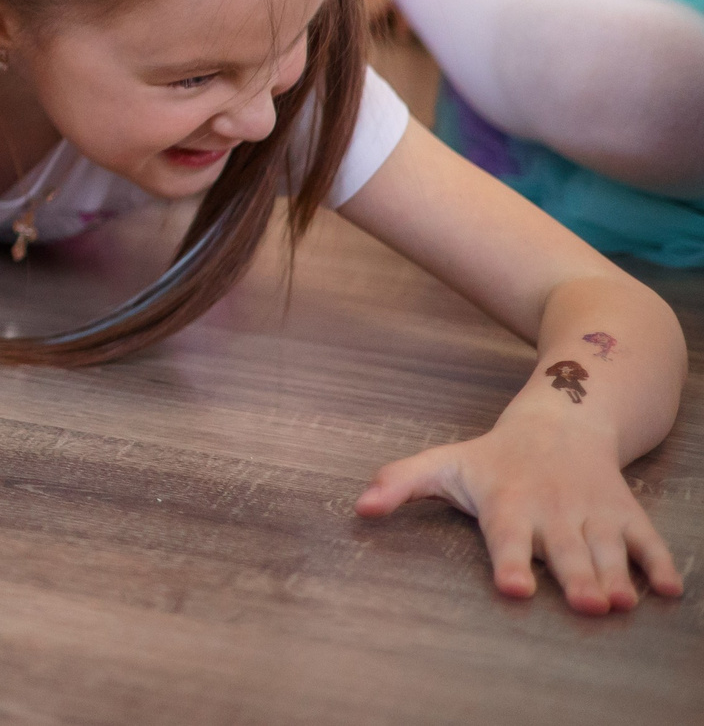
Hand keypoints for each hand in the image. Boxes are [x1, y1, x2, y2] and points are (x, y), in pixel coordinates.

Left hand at [357, 413, 684, 613]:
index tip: (514, 588)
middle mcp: (553, 511)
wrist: (560, 422)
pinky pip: (648, 540)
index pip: (507, 537)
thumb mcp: (442, 463)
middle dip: (576, 578)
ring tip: (621, 605)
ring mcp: (593, 513)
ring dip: (617, 578)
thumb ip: (400, 483)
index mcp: (507, 504)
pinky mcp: (626, 514)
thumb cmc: (493, 457)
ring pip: (608, 550)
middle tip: (586, 606)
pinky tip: (669, 590)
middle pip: (566, 551)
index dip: (510, 562)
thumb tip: (360, 507)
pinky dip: (660, 562)